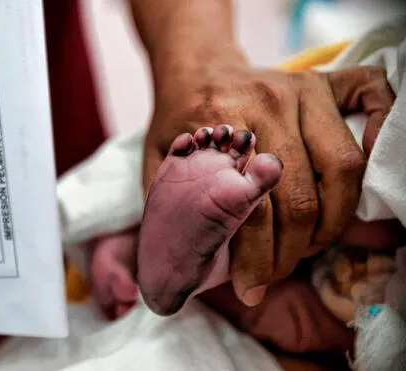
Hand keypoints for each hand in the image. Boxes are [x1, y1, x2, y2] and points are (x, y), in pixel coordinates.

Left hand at [143, 61, 394, 305]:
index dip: (255, 258)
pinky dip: (382, 131)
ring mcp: (302, 90)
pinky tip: (359, 181)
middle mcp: (268, 102)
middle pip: (300, 196)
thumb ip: (172, 205)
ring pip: (342, 168)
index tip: (250, 288)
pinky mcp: (325, 80)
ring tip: (309, 246)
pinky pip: (372, 97)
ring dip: (332, 222)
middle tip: (275, 273)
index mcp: (220, 121)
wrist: (194, 68)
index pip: (250, 206)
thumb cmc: (177, 120)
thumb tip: (184, 267)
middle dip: (291, 252)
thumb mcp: (159, 161)